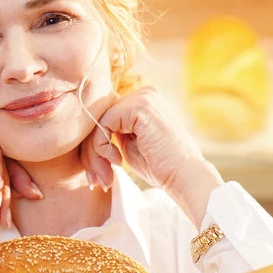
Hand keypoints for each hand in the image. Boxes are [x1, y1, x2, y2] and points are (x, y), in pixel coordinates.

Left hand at [80, 87, 222, 226]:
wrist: (184, 177)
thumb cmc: (160, 167)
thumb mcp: (130, 145)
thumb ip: (114, 133)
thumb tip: (88, 131)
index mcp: (144, 101)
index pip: (106, 117)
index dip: (95, 146)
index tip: (97, 173)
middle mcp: (144, 93)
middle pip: (100, 118)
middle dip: (92, 152)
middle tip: (97, 179)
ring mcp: (143, 97)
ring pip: (99, 122)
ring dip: (95, 153)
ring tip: (105, 175)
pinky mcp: (140, 106)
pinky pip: (104, 124)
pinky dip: (102, 146)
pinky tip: (117, 161)